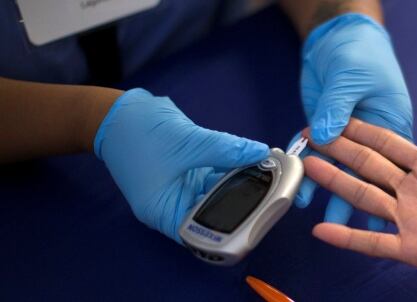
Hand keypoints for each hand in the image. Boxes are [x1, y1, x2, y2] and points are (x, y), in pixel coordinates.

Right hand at [94, 88, 268, 242]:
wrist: (117, 111)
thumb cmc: (139, 133)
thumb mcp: (187, 142)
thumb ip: (226, 149)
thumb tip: (260, 153)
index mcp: (164, 212)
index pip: (204, 233)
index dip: (233, 228)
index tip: (260, 216)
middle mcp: (173, 205)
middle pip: (215, 214)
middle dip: (243, 202)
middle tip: (273, 192)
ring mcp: (181, 189)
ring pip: (219, 193)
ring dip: (241, 183)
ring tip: (269, 173)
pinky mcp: (188, 172)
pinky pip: (215, 176)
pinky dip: (232, 170)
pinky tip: (254, 162)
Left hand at [293, 13, 412, 229]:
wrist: (333, 37)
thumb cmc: (360, 52)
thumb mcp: (351, 78)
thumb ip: (338, 108)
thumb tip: (326, 135)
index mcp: (392, 125)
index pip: (392, 164)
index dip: (388, 191)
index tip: (381, 215)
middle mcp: (372, 137)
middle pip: (366, 175)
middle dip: (357, 200)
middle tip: (351, 224)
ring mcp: (346, 137)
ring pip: (339, 171)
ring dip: (329, 191)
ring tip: (322, 216)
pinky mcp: (324, 132)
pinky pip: (315, 157)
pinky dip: (307, 171)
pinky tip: (300, 189)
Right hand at [302, 103, 416, 285]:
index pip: (387, 146)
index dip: (362, 132)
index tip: (336, 119)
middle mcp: (414, 192)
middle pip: (369, 167)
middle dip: (341, 151)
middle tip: (311, 137)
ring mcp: (411, 220)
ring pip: (365, 198)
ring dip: (337, 184)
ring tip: (310, 168)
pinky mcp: (413, 248)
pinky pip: (374, 242)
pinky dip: (348, 237)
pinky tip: (322, 229)